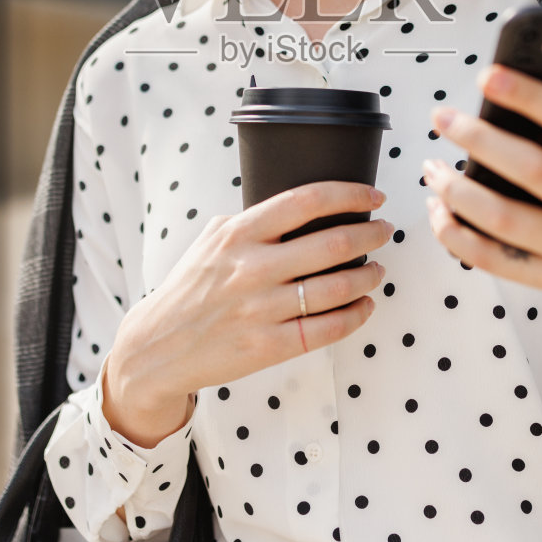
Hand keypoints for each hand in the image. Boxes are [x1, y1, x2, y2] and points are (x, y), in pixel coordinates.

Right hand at [103, 181, 390, 445]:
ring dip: (369, 275)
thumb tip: (297, 207)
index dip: (349, 194)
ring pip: (338, 287)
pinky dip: (356, 315)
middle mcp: (253, 268)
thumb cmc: (189, 289)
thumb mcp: (210, 241)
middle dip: (372, 234)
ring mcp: (262, 309)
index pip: (307, 201)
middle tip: (384, 230)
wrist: (157, 346)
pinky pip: (328, 329)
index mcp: (239, 234)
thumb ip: (250, 222)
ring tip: (378, 269)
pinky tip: (364, 306)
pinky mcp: (269, 346)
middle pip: (334, 243)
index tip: (373, 197)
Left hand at [422, 59, 541, 351]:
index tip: (489, 76)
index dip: (530, 96)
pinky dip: (456, 236)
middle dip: (479, 139)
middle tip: (444, 119)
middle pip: (532, 168)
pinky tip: (439, 211)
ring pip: (504, 218)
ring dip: (457, 191)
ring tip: (432, 166)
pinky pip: (493, 259)